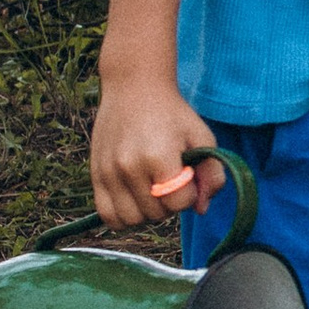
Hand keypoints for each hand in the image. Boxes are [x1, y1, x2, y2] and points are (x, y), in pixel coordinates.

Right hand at [90, 75, 224, 228]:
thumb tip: (201, 209)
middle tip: (170, 180)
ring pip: (132, 220)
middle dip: (170, 203)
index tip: (187, 176)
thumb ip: (212, 174)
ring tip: (152, 190)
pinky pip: (107, 215)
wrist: (134, 88)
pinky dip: (123, 216)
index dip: (190, 195)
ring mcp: (109, 172)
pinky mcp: (95, 175)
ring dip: (147, 212)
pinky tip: (134, 199)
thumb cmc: (172, 114)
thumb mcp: (201, 137)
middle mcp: (129, 167)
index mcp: (158, 157)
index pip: (179, 203)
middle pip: (156, 214)